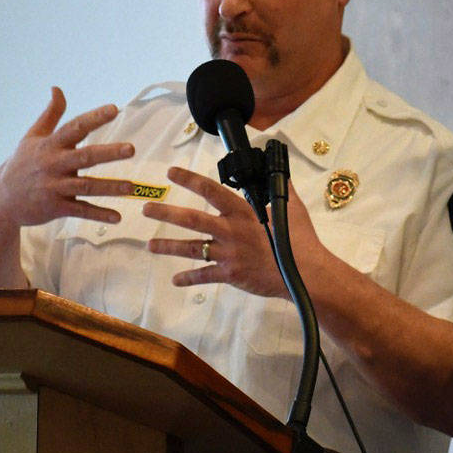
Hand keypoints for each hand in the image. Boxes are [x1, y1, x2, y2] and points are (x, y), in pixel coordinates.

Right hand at [0, 87, 136, 228]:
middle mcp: (53, 165)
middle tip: (131, 149)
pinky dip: (98, 214)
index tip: (115, 109)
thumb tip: (57, 88)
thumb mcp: (32, 137)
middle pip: (84, 157)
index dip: (94, 118)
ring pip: (86, 186)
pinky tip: (117, 217)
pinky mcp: (55, 207)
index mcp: (50, 145)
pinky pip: (80, 210)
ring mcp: (54, 187)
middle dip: (108, 153)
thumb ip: (50, 114)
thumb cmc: (22, 164)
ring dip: (110, 187)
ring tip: (132, 187)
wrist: (0, 200)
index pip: (75, 128)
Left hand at [144, 166, 327, 297]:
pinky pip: (204, 276)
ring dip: (169, 246)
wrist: (305, 273)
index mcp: (243, 212)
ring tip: (150, 246)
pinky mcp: (230, 274)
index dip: (189, 180)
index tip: (172, 172)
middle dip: (166, 213)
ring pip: (192, 248)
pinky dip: (189, 278)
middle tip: (147, 209)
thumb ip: (283, 192)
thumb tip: (281, 176)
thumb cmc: (301, 241)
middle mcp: (231, 231)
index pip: (211, 190)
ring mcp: (229, 254)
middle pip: (192, 219)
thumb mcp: (293, 210)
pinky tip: (176, 280)